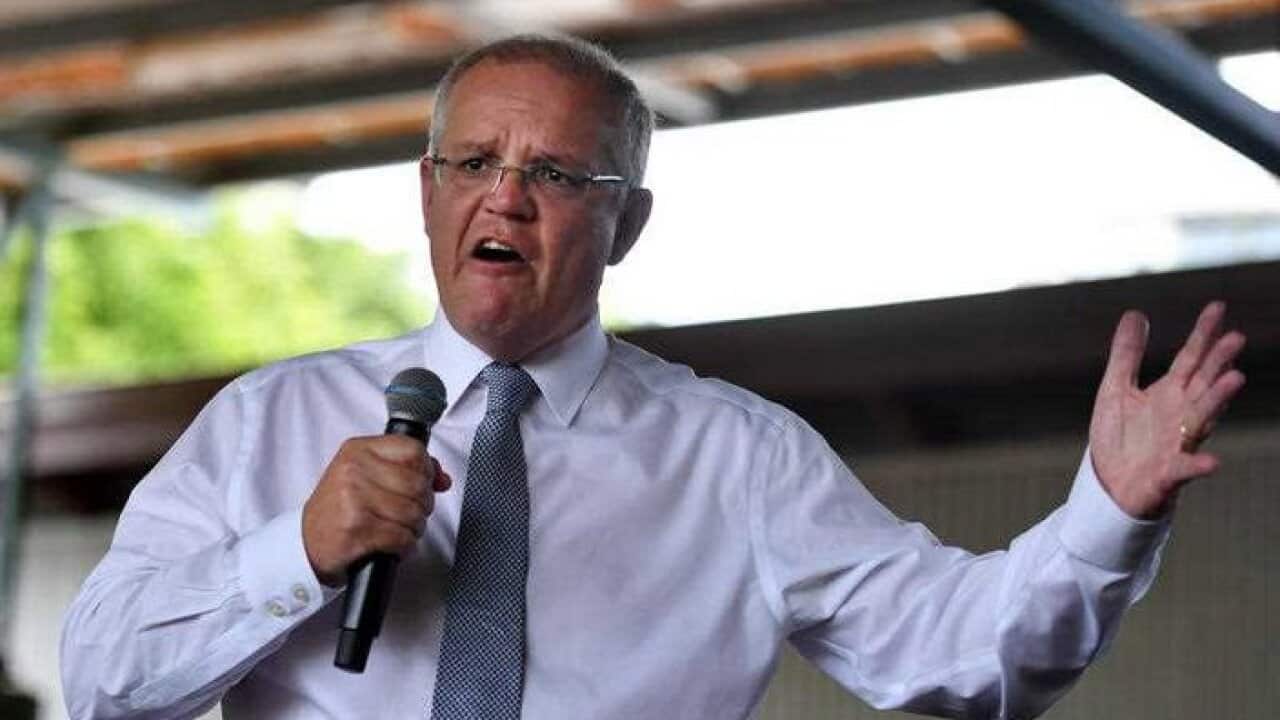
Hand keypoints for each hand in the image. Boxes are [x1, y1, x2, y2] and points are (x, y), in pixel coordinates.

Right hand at [302, 435, 451, 586]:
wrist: (305, 542)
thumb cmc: (338, 508)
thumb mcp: (365, 476)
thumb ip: (407, 469)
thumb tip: (442, 479)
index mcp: (358, 450)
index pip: (414, 451)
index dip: (426, 471)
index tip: (422, 484)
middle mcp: (353, 471)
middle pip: (418, 484)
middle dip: (422, 505)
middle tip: (409, 513)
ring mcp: (353, 500)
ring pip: (413, 513)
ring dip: (414, 528)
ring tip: (398, 529)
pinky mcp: (356, 530)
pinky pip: (402, 538)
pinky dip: (404, 546)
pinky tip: (392, 544)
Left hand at [1089, 301, 1245, 518]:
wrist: (1110, 484)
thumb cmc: (1120, 437)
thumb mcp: (1116, 389)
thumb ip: (1127, 355)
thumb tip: (1136, 313)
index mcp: (1169, 393)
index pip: (1191, 358)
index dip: (1203, 333)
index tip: (1218, 307)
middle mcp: (1181, 414)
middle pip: (1203, 383)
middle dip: (1219, 361)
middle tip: (1236, 337)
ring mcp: (1178, 442)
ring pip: (1203, 418)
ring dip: (1218, 399)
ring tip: (1235, 378)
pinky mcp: (1168, 473)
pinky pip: (1185, 468)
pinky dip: (1198, 465)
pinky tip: (1212, 462)